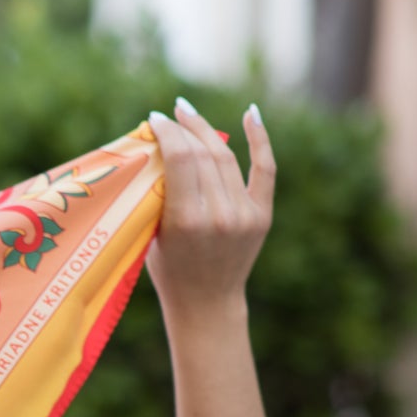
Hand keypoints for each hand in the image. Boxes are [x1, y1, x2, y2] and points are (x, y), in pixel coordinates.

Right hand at [145, 98, 275, 314]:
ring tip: (190, 116)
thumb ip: (158, 196)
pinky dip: (259, 139)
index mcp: (186, 221)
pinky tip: (250, 113)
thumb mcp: (151, 234)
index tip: (155, 119)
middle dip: (185, 128)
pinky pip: (264, 168)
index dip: (168, 132)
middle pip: (204, 154)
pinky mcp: (262, 215)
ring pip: (226, 158)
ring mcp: (245, 214)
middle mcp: (220, 214)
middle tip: (170, 113)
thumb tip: (159, 149)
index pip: (181, 159)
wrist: (206, 303)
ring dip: (207, 131)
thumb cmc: (168, 270)